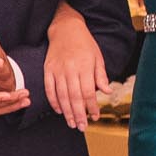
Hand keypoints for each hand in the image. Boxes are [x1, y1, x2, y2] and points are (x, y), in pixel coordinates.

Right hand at [42, 4, 107, 131]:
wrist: (65, 28)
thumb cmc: (84, 43)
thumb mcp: (97, 57)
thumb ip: (101, 75)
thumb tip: (107, 92)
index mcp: (85, 66)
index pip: (89, 91)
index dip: (91, 106)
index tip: (94, 117)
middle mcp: (70, 69)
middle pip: (74, 97)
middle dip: (79, 114)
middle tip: (82, 127)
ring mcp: (57, 70)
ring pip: (62, 95)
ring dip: (67, 111)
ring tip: (71, 123)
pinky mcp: (48, 70)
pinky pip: (49, 89)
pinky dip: (53, 101)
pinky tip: (59, 110)